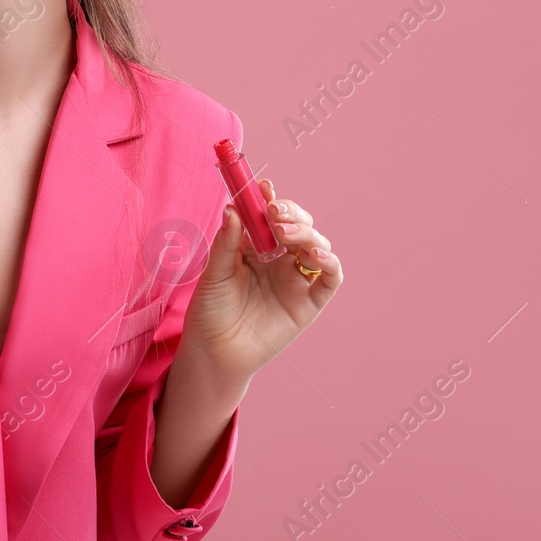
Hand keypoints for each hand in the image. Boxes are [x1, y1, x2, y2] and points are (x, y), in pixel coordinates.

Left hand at [179, 178, 343, 390]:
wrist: (214, 352)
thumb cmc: (210, 311)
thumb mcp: (214, 273)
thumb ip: (226, 242)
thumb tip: (231, 208)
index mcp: (256, 248)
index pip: (270, 216)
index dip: (270, 199)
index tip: (263, 188)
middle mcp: (280, 260)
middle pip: (298, 225)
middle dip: (291, 213)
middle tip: (274, 212)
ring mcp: (296, 280)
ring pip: (316, 245)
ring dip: (306, 232)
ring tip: (286, 233)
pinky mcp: (309, 303)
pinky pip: (330, 279)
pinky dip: (329, 262)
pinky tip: (315, 253)